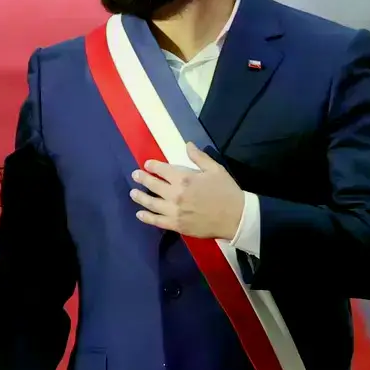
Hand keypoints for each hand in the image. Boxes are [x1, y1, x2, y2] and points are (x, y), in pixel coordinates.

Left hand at [129, 145, 244, 239]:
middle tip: (135, 175)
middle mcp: (175, 194)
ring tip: (133, 193)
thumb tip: (187, 144)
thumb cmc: (226, 191)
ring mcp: (174, 211)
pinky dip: (147, 217)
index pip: (162, 170)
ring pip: (151, 203)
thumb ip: (199, 157)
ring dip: (140, 197)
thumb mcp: (215, 169)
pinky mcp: (177, 225)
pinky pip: (157, 221)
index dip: (153, 166)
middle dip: (142, 179)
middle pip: (153, 185)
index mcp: (184, 178)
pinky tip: (140, 214)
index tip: (147, 164)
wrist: (236, 217)